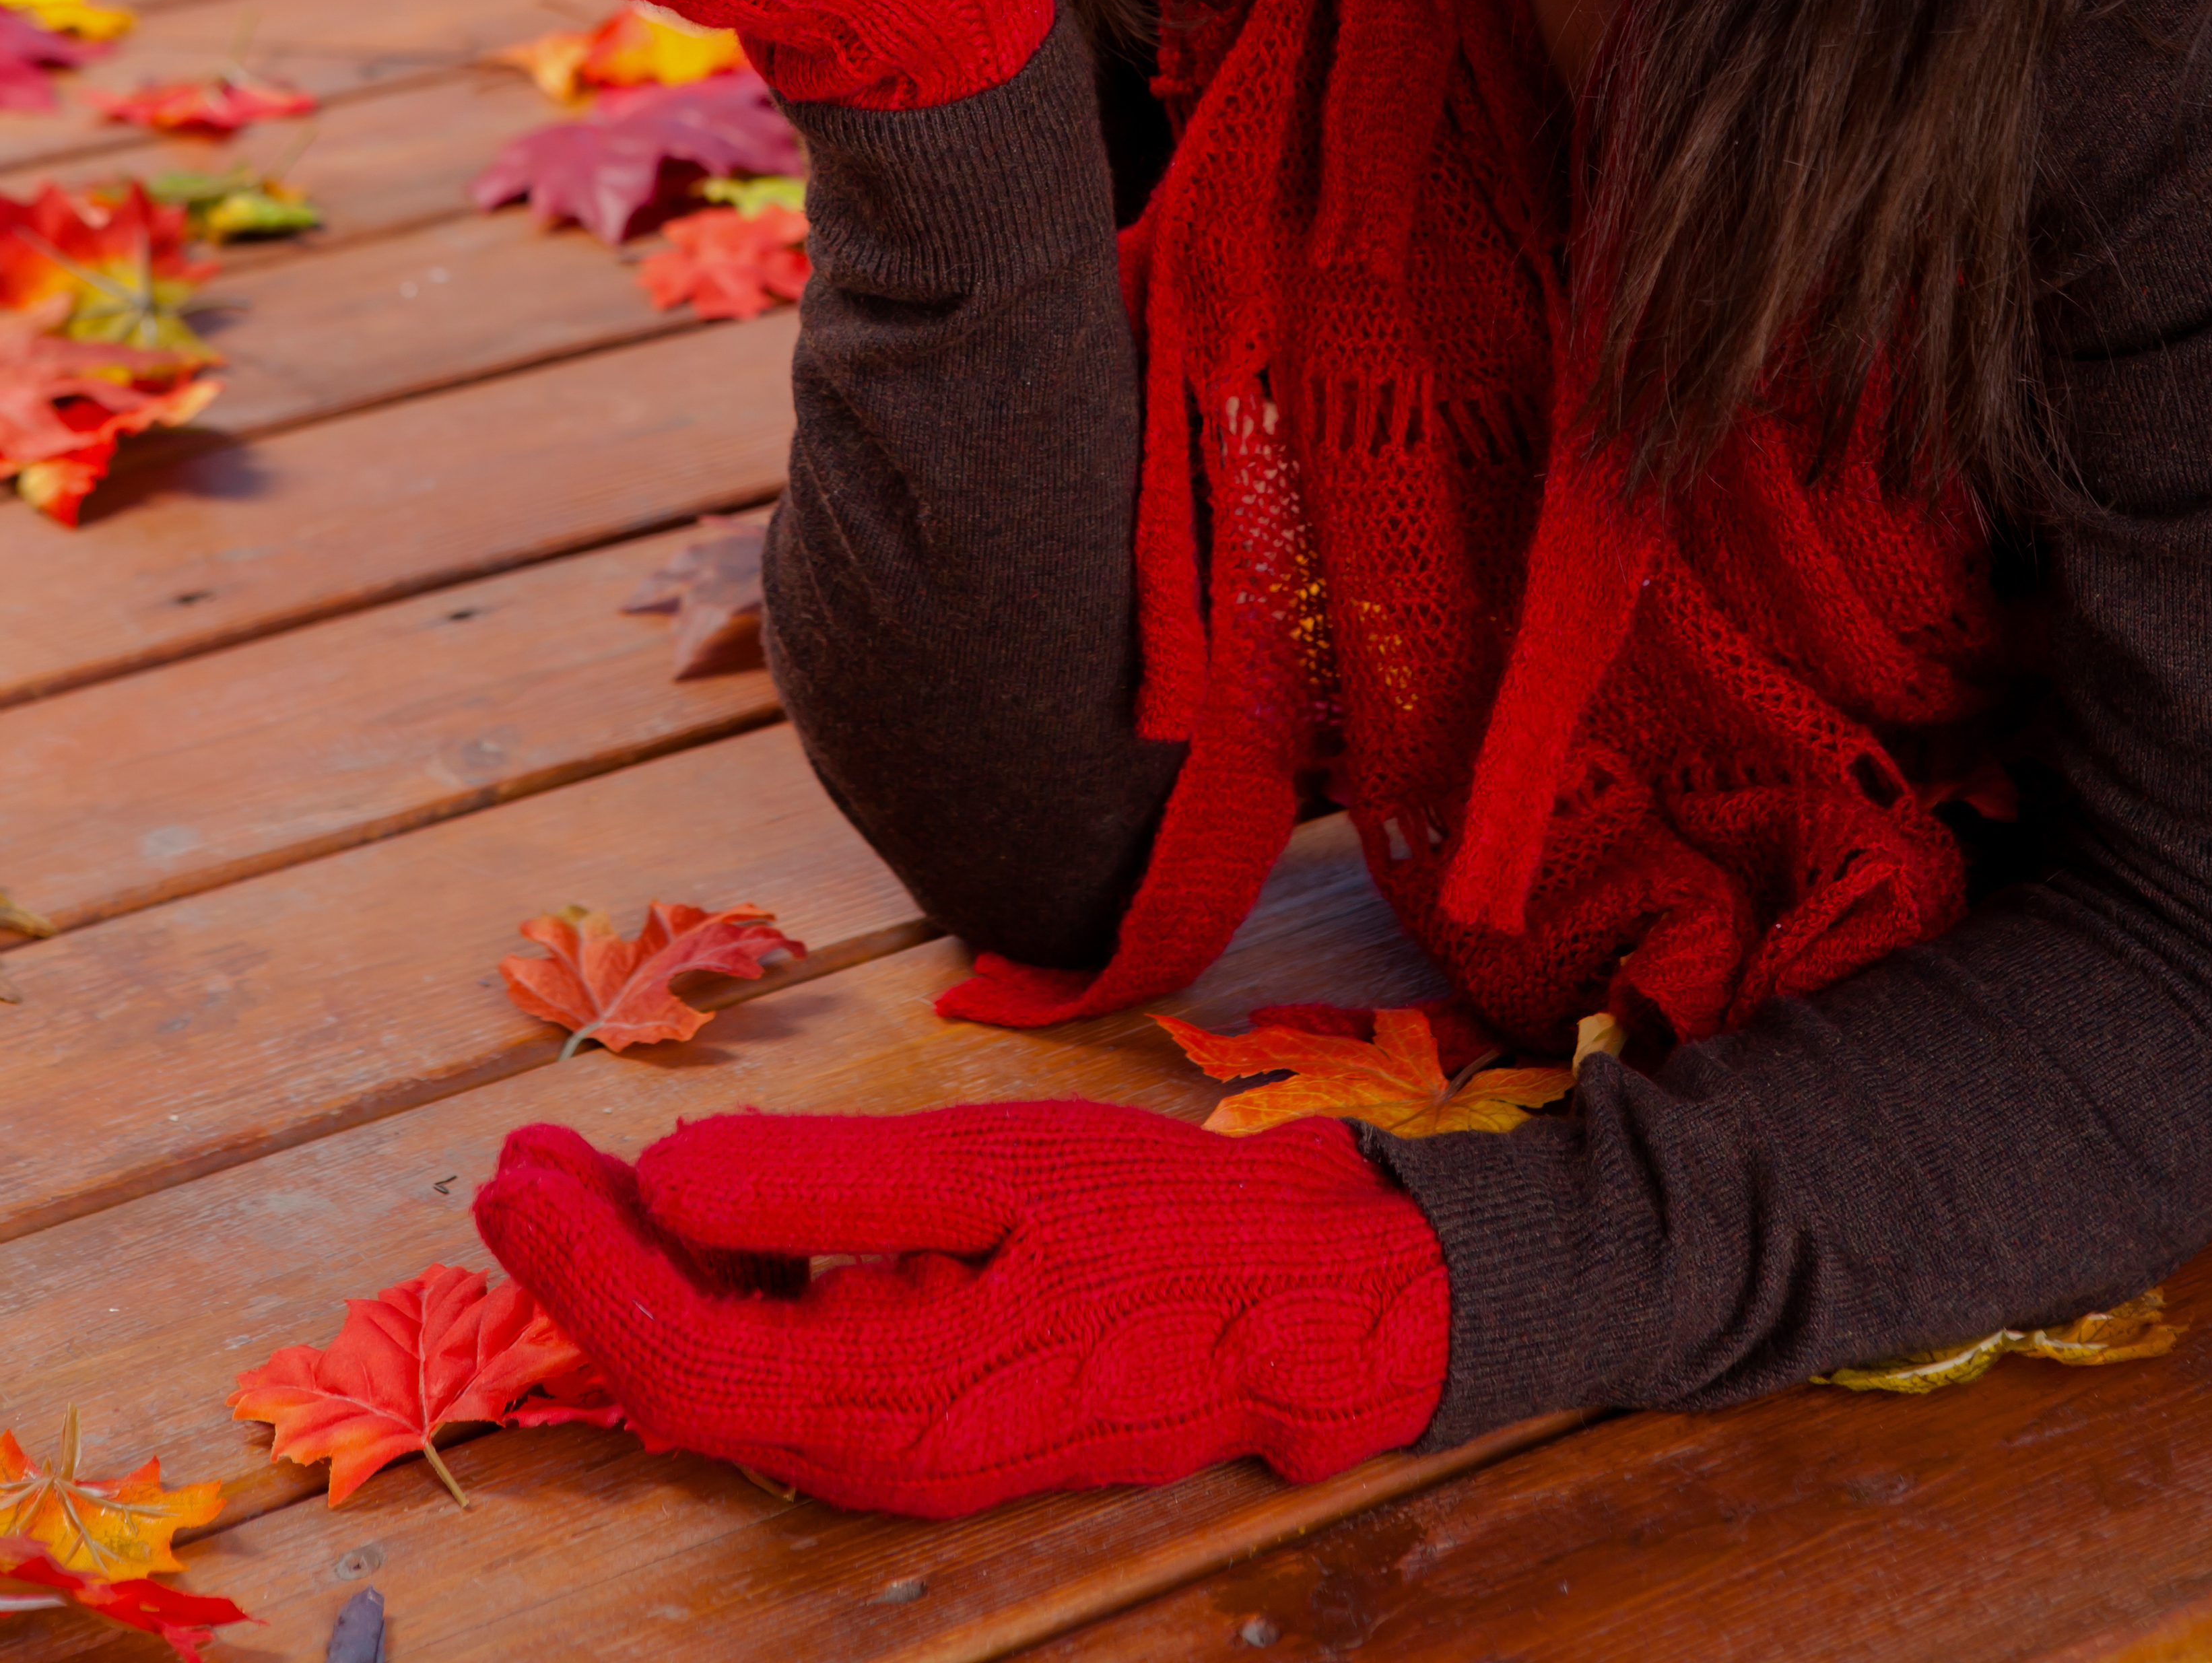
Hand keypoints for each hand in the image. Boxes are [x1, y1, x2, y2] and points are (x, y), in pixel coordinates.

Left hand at [474, 1101, 1449, 1515]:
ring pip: (722, 1378)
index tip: (511, 1168)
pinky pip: (785, 1370)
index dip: (578, 1265)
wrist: (1296, 1306)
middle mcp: (871, 1458)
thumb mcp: (988, 1170)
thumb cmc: (1154, 1224)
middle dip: (586, 1267)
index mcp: (886, 1405)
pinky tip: (707, 1212)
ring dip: (645, 1276)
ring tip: (584, 1168)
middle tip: (519, 1157)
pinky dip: (724, 1290)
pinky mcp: (925, 1420)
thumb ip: (819, 1186)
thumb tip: (660, 1183)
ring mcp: (897, 1451)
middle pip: (676, 1379)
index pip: (674, 1354)